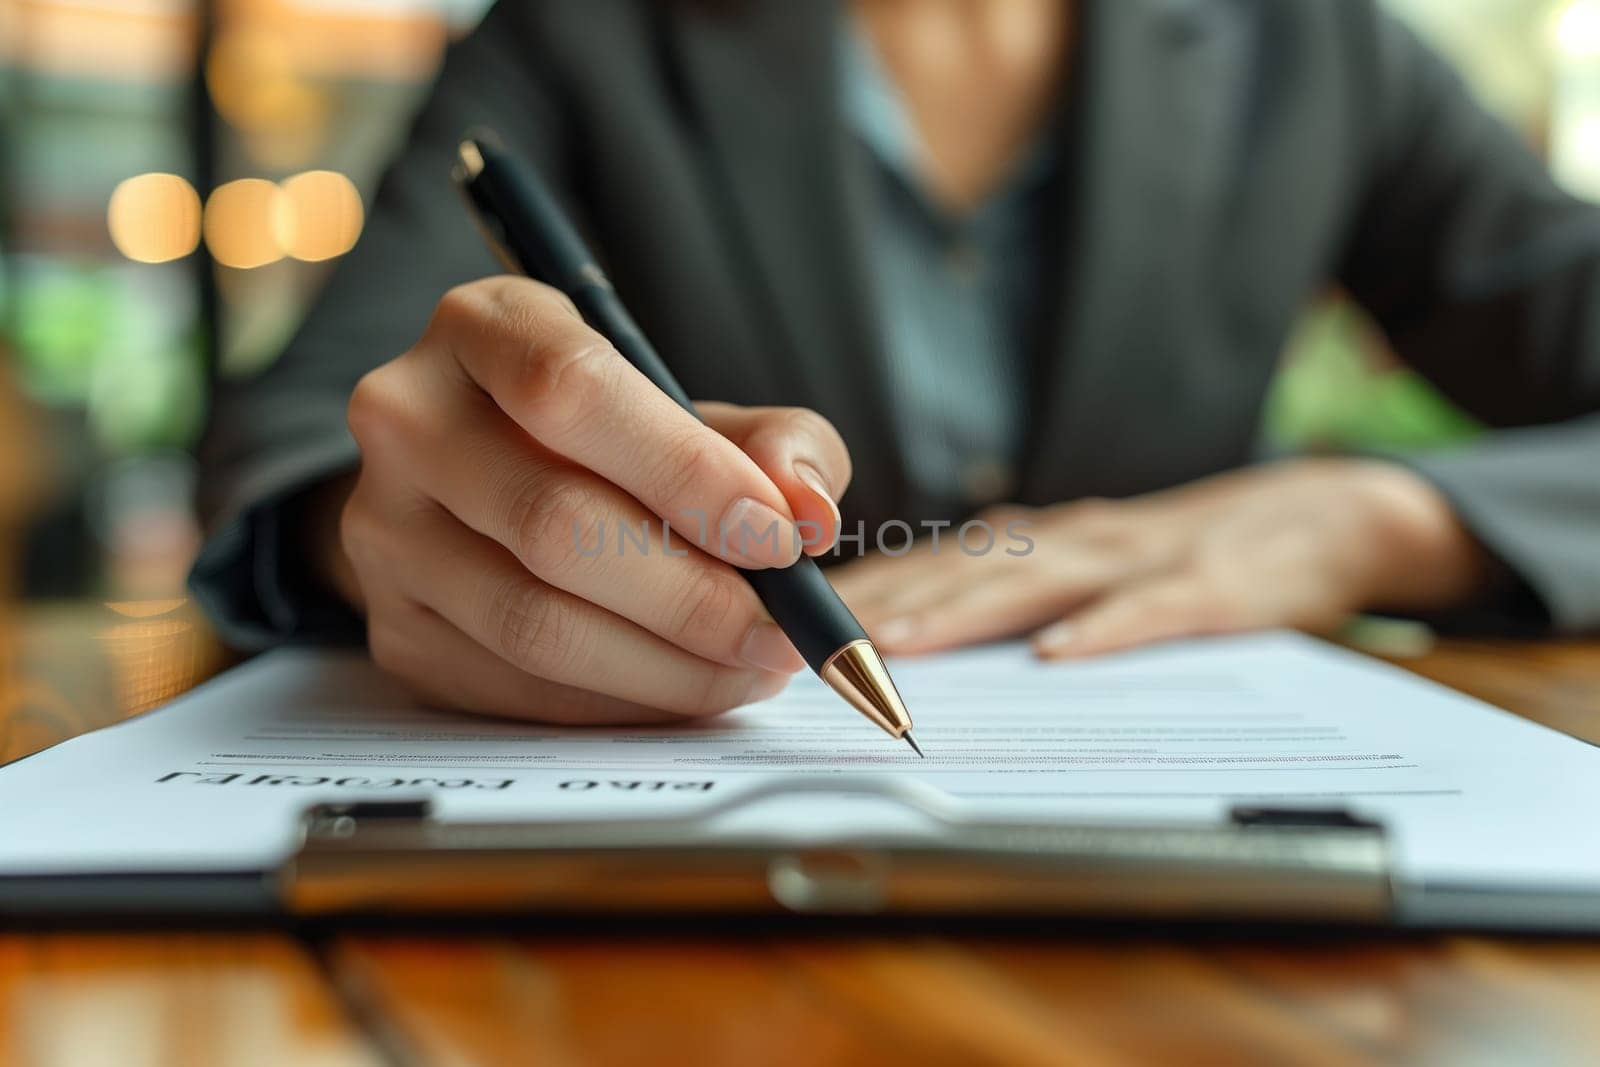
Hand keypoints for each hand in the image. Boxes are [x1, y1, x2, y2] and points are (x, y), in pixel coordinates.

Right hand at [322, 276, 850, 722]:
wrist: (482, 486)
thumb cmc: (607, 437)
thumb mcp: (691, 407)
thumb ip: (771, 442)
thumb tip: (808, 512)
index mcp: (485, 327)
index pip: (570, 390)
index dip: (684, 471)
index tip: (777, 537)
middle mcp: (409, 419)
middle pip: (553, 522)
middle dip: (692, 594)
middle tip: (780, 631)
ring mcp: (385, 531)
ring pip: (533, 622)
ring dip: (667, 666)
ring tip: (751, 666)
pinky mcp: (393, 628)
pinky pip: (519, 687)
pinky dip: (622, 702)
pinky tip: (687, 686)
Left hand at [832, 459, 1496, 658]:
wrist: (1329, 515)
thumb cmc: (1193, 551)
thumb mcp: (1093, 567)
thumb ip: (1017, 590)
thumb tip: (912, 629)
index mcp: (1044, 541)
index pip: (933, 563)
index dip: (861, 589)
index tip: (789, 621)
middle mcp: (1076, 540)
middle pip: (964, 569)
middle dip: (881, 602)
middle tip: (805, 638)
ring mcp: (1142, 558)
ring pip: (1038, 584)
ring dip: (963, 613)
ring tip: (895, 645)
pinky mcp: (1213, 586)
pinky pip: (1152, 610)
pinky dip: (1104, 630)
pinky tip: (1059, 655)